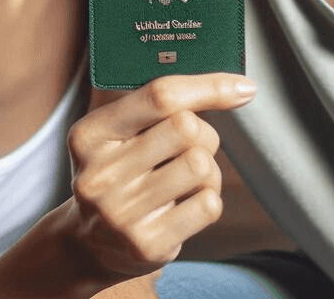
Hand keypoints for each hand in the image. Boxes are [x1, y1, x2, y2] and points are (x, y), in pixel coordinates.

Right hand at [65, 73, 255, 283]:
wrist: (90, 244)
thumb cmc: (120, 170)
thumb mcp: (119, 132)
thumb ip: (159, 104)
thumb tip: (236, 87)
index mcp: (90, 134)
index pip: (159, 96)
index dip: (209, 87)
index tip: (243, 87)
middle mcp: (99, 174)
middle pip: (186, 128)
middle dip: (203, 133)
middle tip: (189, 148)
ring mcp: (120, 214)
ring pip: (201, 166)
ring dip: (208, 169)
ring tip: (185, 179)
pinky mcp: (146, 246)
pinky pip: (209, 205)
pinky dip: (207, 200)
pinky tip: (184, 205)